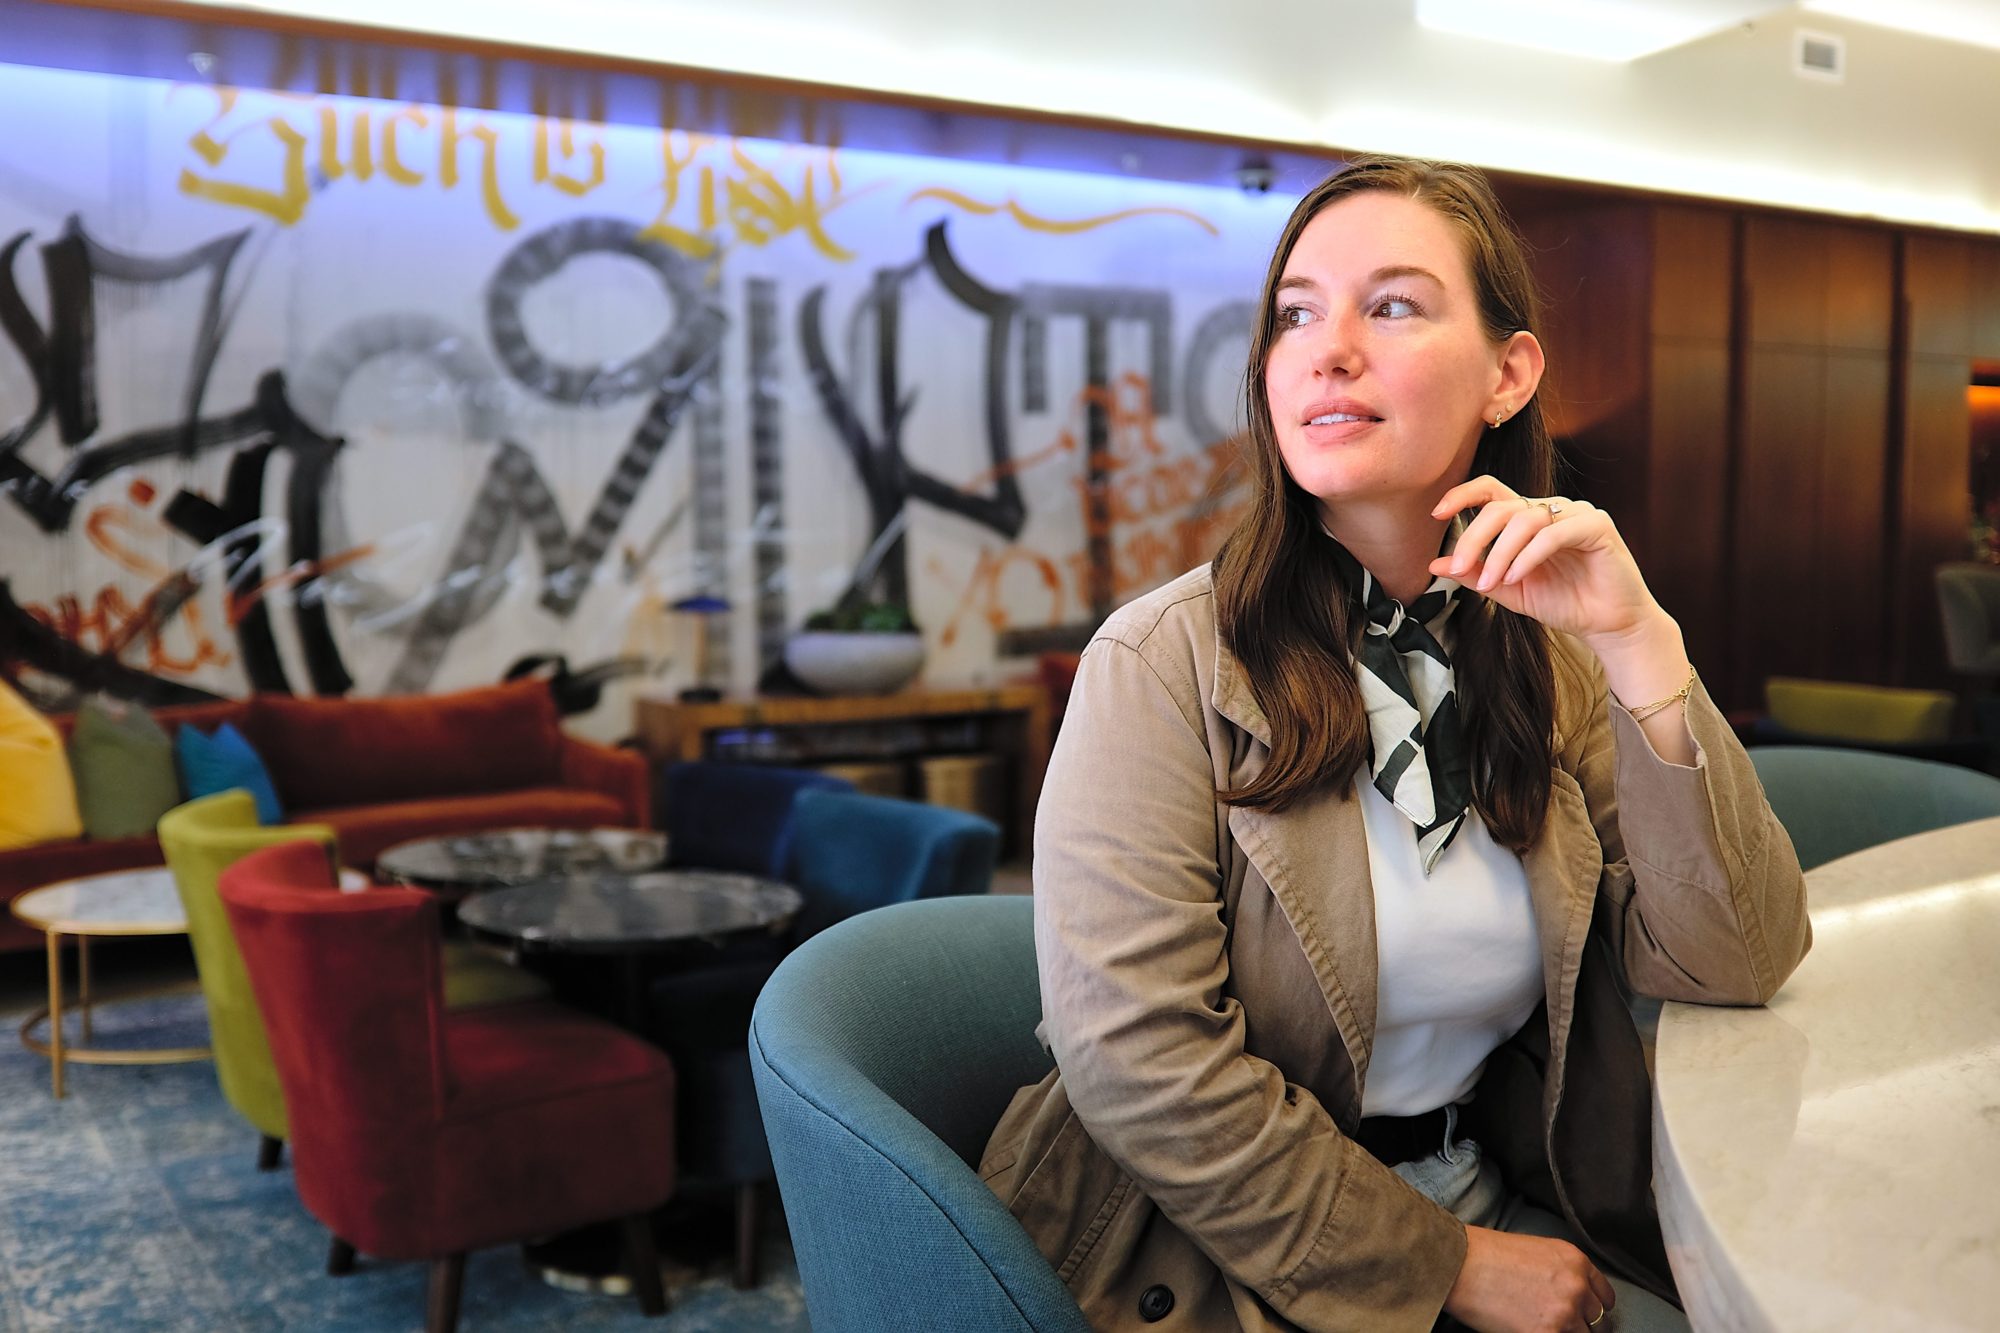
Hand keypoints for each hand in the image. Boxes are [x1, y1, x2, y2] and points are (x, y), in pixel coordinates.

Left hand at [1427, 476, 1658, 649]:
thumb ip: (1475, 574)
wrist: (1609, 625)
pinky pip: (1553, 533)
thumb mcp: (1508, 590)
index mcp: (1528, 518)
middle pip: (1501, 507)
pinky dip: (1528, 555)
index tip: (1437, 513)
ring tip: (1493, 582)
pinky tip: (1517, 576)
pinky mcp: (1597, 526)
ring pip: (1525, 519)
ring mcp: (1576, 514)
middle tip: (1461, 568)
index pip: (1491, 491)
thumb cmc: (1564, 603)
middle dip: (1474, 538)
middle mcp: (1551, 510)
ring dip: (1500, 553)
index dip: (1462, 494)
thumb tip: (1436, 564)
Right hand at [1444, 1225, 1615, 1331]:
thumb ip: (1560, 1273)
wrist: (1461, 1265)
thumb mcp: (1536, 1251)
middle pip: (1598, 1322)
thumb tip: (1568, 1297)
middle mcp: (1576, 1286)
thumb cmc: (1487, 1255)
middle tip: (1562, 1325)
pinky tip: (1533, 1331)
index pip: (1605, 1297)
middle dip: (1582, 1326)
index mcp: (1575, 1261)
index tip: (1584, 1316)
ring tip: (1543, 1327)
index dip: (1593, 1309)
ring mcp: (1565, 1313)